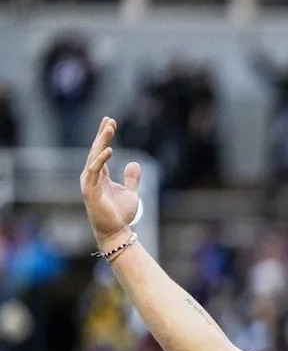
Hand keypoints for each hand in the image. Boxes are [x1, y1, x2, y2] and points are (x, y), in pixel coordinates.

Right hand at [79, 116, 140, 247]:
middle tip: (109, 119)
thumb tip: (134, 162)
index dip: (104, 136)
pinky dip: (100, 159)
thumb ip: (132, 178)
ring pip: (94, 157)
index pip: (100, 151)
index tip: (110, 121)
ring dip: (101, 141)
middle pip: (95, 150)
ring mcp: (89, 183)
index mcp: (100, 176)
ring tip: (109, 128)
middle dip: (102, 134)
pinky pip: (94, 171)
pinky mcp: (90, 190)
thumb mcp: (131, 193)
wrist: (116, 231)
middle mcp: (92, 177)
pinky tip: (109, 149)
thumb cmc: (120, 214)